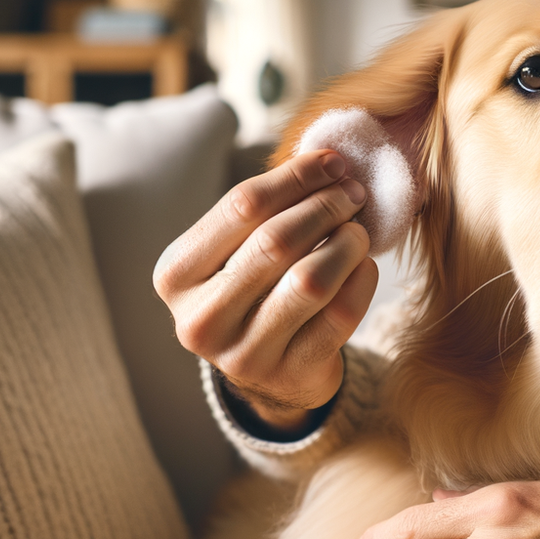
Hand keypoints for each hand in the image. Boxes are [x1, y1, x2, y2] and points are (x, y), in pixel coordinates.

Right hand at [154, 150, 378, 433]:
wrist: (267, 376)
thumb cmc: (252, 293)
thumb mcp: (235, 252)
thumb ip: (266, 210)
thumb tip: (329, 162)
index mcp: (176, 275)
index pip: (242, 206)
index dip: (296, 177)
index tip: (334, 163)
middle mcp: (200, 319)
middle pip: (276, 241)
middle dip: (325, 207)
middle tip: (354, 195)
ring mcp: (244, 353)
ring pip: (310, 280)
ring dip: (346, 243)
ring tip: (358, 230)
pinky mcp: (289, 375)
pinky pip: (340, 315)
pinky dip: (361, 281)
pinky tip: (364, 265)